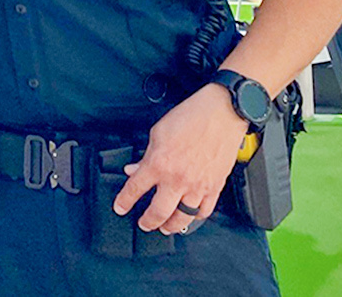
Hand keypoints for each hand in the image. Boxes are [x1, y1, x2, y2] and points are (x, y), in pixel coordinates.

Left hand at [112, 84, 248, 234]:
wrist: (221, 114)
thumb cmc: (191, 118)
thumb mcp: (157, 133)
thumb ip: (145, 155)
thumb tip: (135, 170)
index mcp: (158, 164)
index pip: (135, 189)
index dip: (124, 201)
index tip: (120, 208)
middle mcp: (177, 179)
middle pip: (158, 212)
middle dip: (148, 222)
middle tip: (144, 224)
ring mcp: (198, 186)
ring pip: (183, 217)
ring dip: (172, 226)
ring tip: (166, 227)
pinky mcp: (215, 187)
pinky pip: (204, 211)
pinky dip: (196, 217)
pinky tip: (190, 216)